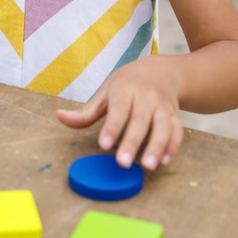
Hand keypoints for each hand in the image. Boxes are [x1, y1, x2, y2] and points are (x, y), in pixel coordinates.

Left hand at [56, 57, 184, 170]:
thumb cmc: (126, 85)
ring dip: (157, 146)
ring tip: (147, 166)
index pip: (118, 109)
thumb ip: (85, 112)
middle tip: (122, 163)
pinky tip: (164, 161)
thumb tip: (60, 117)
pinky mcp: (175, 115)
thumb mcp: (104, 93)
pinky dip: (173, 146)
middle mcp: (146, 97)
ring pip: (163, 126)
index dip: (112, 127)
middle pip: (140, 121)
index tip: (104, 145)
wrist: (160, 71)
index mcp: (125, 89)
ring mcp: (163, 106)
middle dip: (132, 142)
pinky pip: (177, 131)